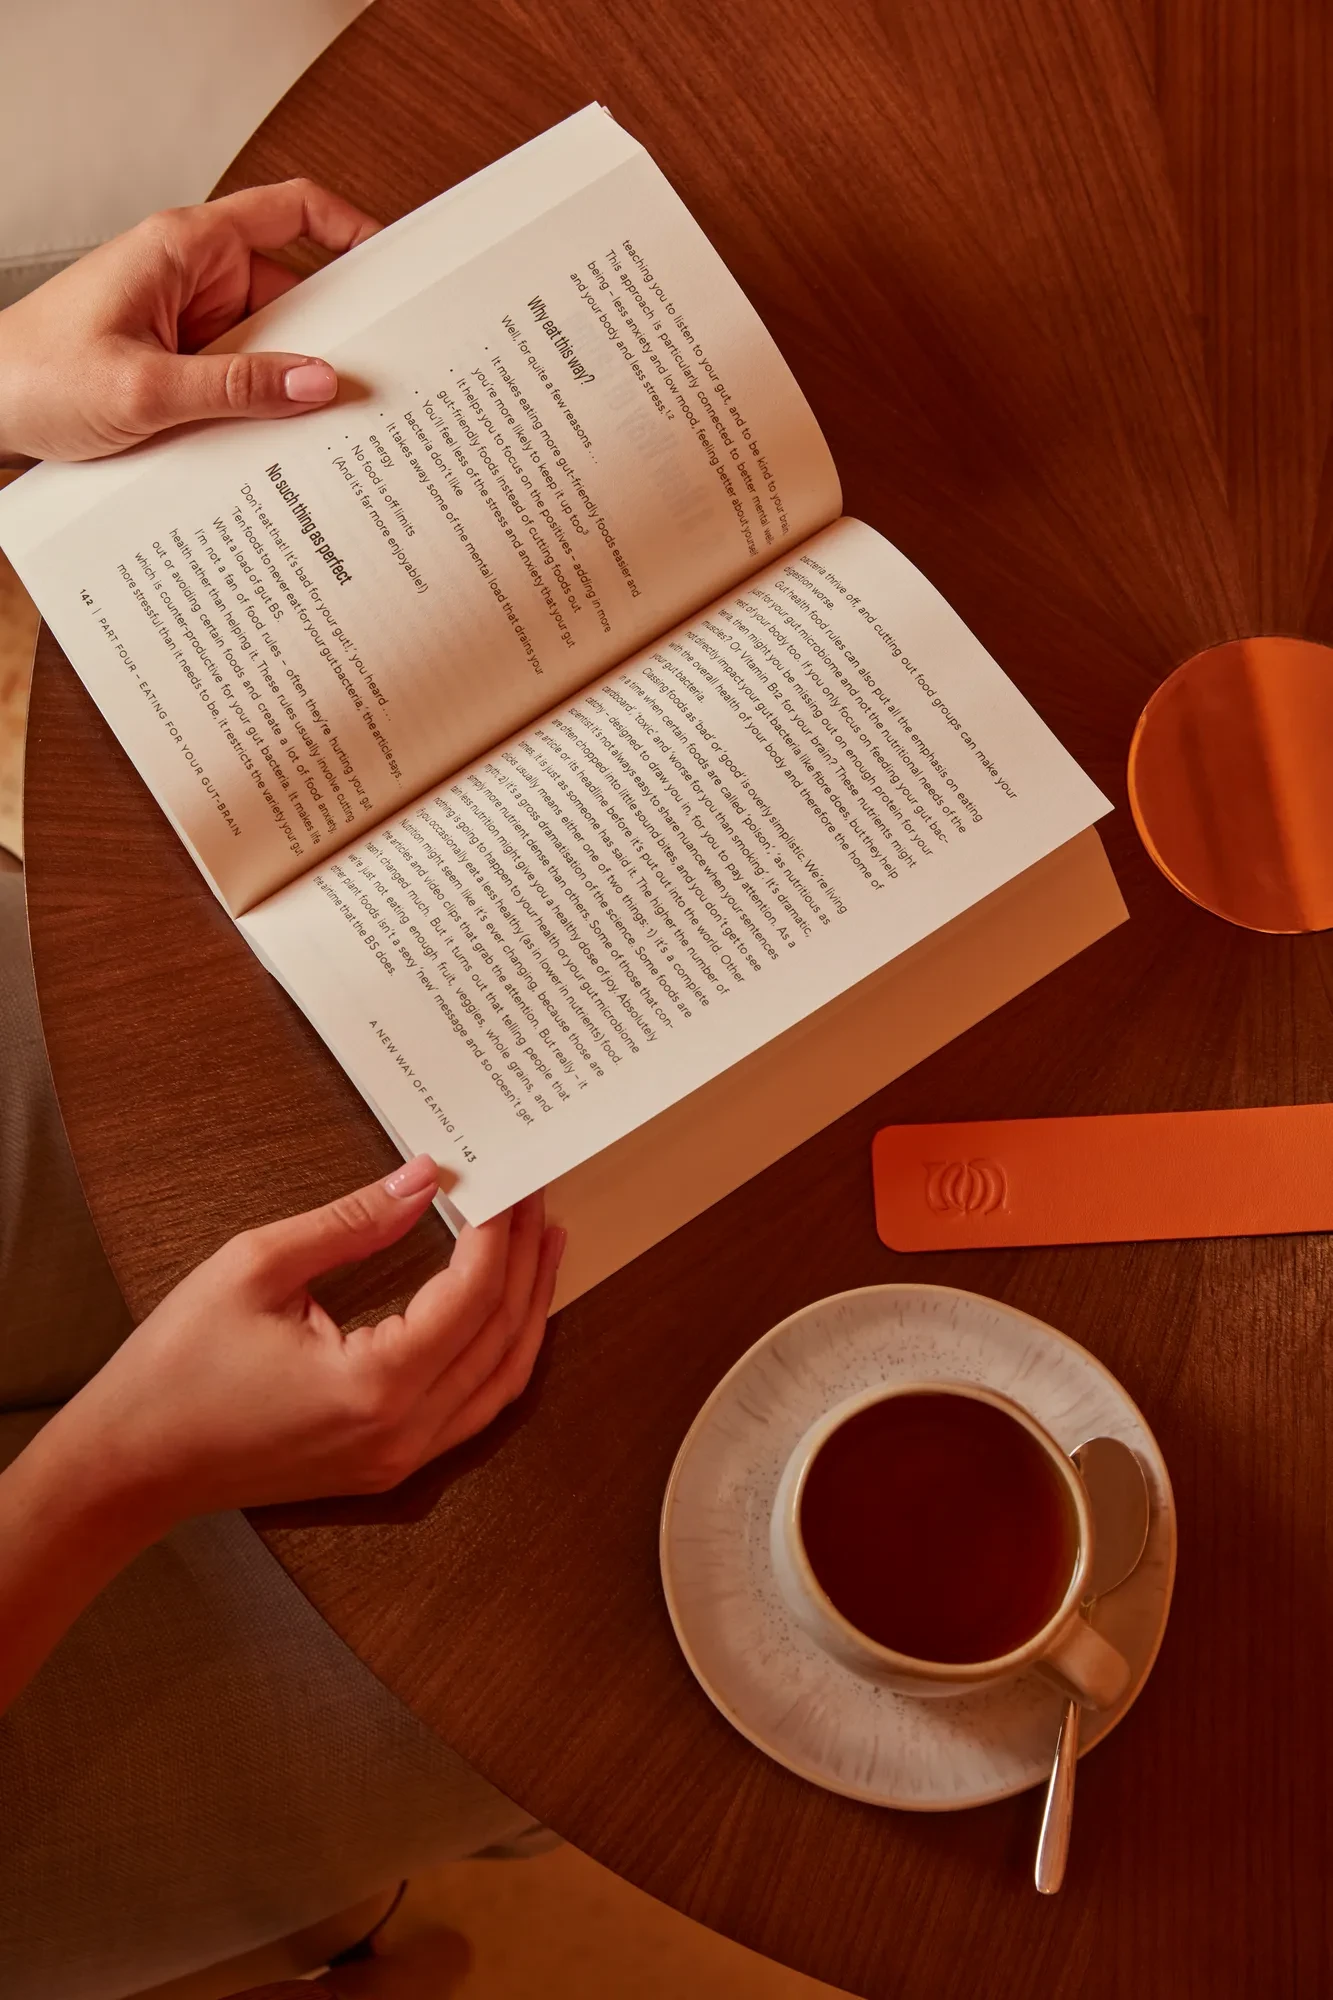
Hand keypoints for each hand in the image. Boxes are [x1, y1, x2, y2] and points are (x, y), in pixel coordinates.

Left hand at [0, 179, 380, 461]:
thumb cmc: (34, 375)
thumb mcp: (145, 389)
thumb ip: (239, 388)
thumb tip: (321, 382)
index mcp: (185, 248)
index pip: (290, 212)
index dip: (353, 232)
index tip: (398, 272)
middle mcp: (190, 278)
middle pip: (292, 296)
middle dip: (331, 340)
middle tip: (375, 383)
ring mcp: (187, 323)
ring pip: (269, 349)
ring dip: (289, 389)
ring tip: (323, 432)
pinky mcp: (179, 365)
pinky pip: (240, 383)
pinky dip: (260, 412)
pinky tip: (275, 447)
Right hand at [58, 1155, 563, 1524]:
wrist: (128, 1465)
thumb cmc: (174, 1369)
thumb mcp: (256, 1268)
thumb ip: (352, 1222)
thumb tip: (423, 1179)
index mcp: (374, 1385)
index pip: (471, 1295)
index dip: (499, 1232)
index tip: (509, 1180)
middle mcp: (401, 1432)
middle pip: (500, 1335)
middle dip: (526, 1258)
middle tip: (536, 1196)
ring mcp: (399, 1458)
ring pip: (501, 1379)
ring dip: (527, 1306)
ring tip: (543, 1242)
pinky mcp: (387, 1464)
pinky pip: (473, 1408)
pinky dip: (501, 1352)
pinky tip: (505, 1308)